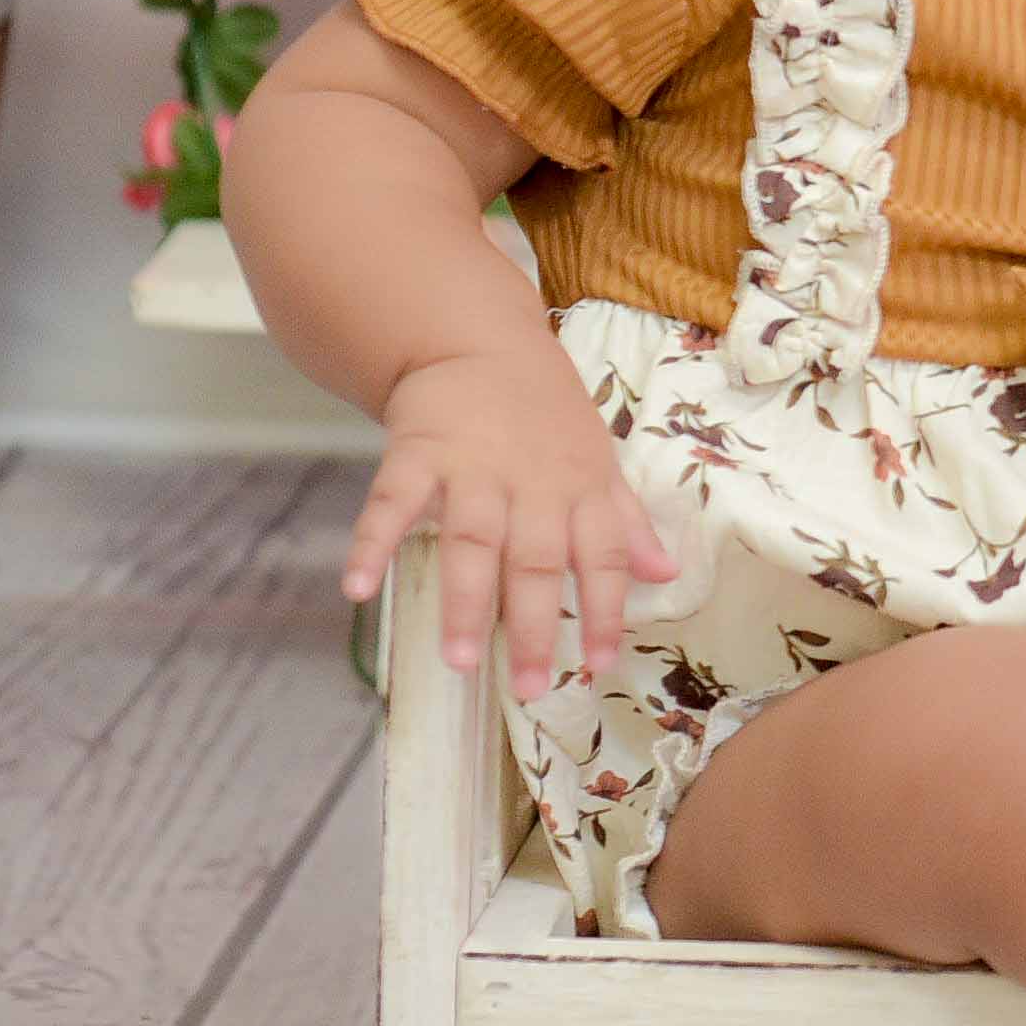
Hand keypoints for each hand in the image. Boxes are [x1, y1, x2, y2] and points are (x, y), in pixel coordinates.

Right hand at [339, 344, 673, 695]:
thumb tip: (667, 574)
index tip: (597, 667)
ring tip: (458, 660)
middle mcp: (530, 485)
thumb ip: (625, 521)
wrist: (477, 339)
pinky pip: (392, 502)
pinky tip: (358, 588)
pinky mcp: (417, 453)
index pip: (603, 558)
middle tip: (526, 686)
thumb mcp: (597, 459)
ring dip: (465, 601)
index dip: (604, 612)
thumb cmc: (544, 413)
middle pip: (536, 561)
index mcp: (581, 489)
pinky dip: (373, 543)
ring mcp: (472, 469)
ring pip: (473, 541)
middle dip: (533, 626)